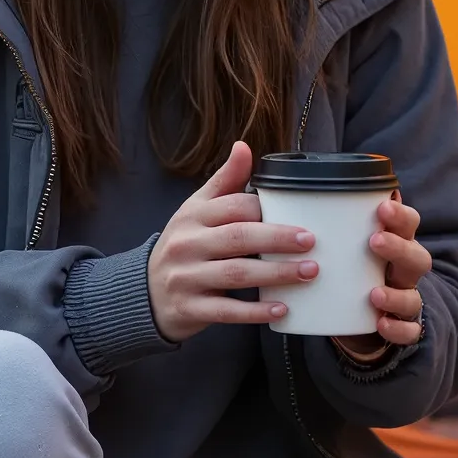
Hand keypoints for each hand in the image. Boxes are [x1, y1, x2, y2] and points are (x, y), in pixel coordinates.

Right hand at [148, 141, 317, 343]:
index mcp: (192, 216)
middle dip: (278, 238)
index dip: (265, 209)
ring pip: (236, 274)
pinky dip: (255, 311)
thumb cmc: (183, 246)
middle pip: (238, 237)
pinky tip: (282, 309)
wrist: (146, 293)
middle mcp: (187, 244)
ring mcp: (186, 278)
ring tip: (309, 272)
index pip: (233, 206)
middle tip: (311, 241)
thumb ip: (223, 182)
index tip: (298, 215)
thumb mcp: (196, 210)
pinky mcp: (190, 308)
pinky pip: (227, 310)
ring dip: (276, 273)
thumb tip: (243, 146)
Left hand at [331, 195, 430, 359]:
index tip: (382, 206)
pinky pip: (407, 332)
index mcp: (394, 244)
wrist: (356, 318)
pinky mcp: (400, 327)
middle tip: (374, 240)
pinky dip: (397, 329)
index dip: (400, 215)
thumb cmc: (348, 269)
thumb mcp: (342, 244)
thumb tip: (291, 190)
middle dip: (398, 247)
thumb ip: (326, 223)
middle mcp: (404, 271)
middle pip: (417, 257)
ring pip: (413, 297)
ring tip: (374, 294)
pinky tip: (381, 324)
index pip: (408, 224)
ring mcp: (404, 300)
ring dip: (396, 294)